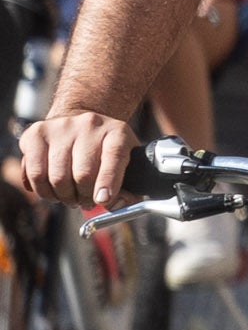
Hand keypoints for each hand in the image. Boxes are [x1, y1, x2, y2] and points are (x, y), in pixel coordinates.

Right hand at [16, 107, 138, 208]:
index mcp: (117, 132)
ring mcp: (60, 127)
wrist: (79, 124)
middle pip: (83, 174)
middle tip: (86, 203)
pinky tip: (52, 192)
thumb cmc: (104, 151)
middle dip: (84, 197)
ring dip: (64, 197)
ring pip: (57, 177)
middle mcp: (89, 125)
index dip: (108, 182)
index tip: (102, 200)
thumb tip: (117, 205)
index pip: (114, 157)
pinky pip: (35, 173)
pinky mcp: (35, 134)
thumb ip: (129, 188)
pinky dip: (43, 191)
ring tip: (70, 197)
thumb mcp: (127, 163)